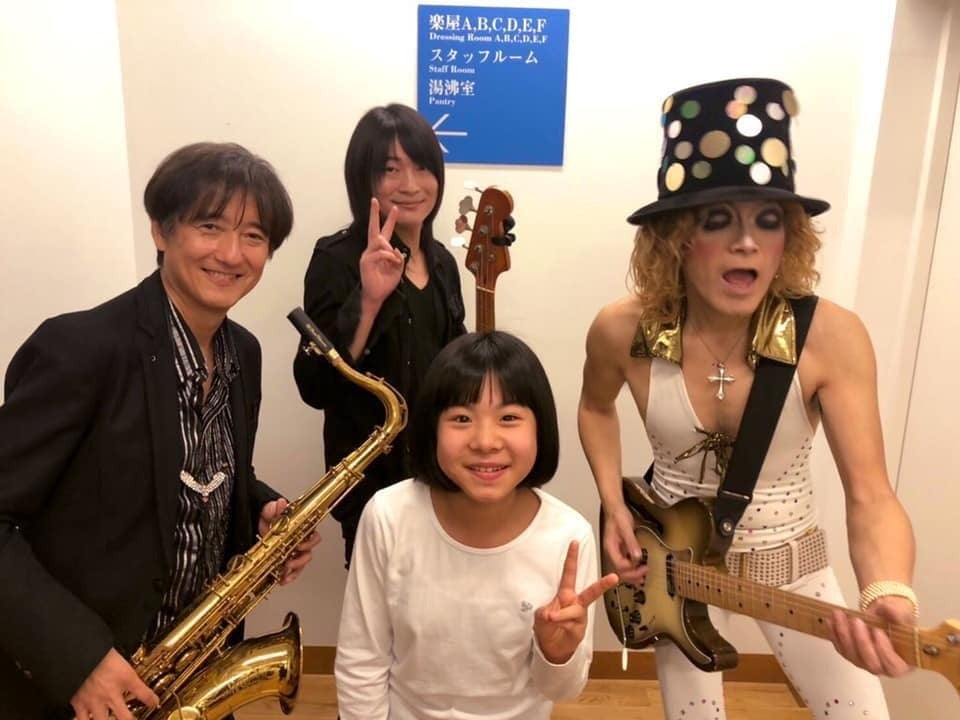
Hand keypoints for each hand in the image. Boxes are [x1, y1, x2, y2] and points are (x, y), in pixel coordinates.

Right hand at [69, 648, 157, 719]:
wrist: (79, 651)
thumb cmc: (100, 653)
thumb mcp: (122, 661)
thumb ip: (130, 673)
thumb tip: (139, 678)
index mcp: (124, 679)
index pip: (144, 694)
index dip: (152, 701)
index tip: (154, 703)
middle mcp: (111, 693)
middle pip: (124, 718)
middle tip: (130, 719)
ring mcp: (94, 700)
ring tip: (109, 719)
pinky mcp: (78, 703)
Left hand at [259, 498, 321, 584]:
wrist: (260, 528)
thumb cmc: (270, 519)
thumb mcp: (269, 512)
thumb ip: (274, 508)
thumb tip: (280, 502)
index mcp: (301, 528)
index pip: (313, 535)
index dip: (309, 542)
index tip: (300, 545)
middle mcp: (301, 541)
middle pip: (309, 552)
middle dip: (301, 559)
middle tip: (291, 561)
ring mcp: (294, 553)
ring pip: (302, 564)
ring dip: (295, 569)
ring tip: (285, 570)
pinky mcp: (288, 562)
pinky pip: (293, 572)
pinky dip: (289, 577)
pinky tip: (283, 580)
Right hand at [359, 197, 403, 306]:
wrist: (376, 296)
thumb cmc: (385, 284)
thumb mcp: (398, 270)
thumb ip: (399, 258)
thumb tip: (397, 249)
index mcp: (381, 251)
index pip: (385, 232)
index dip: (390, 220)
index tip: (394, 208)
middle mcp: (372, 250)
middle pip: (373, 228)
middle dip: (373, 214)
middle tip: (374, 201)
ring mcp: (367, 255)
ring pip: (379, 241)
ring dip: (389, 249)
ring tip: (394, 260)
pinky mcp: (366, 261)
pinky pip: (380, 253)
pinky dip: (388, 257)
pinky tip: (392, 262)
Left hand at [534, 540, 618, 664]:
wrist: (552, 648)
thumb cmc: (547, 626)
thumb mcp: (540, 616)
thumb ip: (544, 612)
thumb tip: (550, 613)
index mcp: (565, 594)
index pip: (569, 573)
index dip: (572, 558)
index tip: (574, 543)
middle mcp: (575, 603)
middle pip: (591, 592)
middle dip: (602, 585)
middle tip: (614, 578)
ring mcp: (579, 617)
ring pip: (574, 611)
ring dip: (561, 615)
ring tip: (551, 618)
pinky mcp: (580, 629)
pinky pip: (571, 624)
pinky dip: (561, 625)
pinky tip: (558, 628)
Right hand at [602, 503, 646, 584]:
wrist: (615, 509)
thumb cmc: (617, 516)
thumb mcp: (626, 528)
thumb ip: (631, 543)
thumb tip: (637, 556)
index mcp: (610, 548)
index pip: (620, 565)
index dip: (631, 568)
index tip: (642, 566)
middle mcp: (612, 552)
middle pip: (619, 571)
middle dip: (632, 575)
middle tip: (644, 574)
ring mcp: (616, 552)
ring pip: (622, 570)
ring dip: (632, 575)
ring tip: (641, 578)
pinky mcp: (621, 550)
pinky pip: (625, 563)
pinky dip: (632, 569)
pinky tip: (638, 571)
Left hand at [829, 595, 914, 676]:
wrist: (882, 612)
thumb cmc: (896, 616)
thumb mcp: (902, 611)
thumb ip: (897, 612)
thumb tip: (889, 610)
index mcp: (904, 662)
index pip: (893, 666)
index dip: (884, 651)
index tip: (878, 631)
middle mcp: (883, 666)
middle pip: (870, 663)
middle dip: (861, 641)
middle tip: (857, 621)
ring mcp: (865, 661)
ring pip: (851, 655)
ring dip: (844, 634)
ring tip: (840, 615)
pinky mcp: (850, 654)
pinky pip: (840, 647)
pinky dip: (834, 633)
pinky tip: (832, 620)